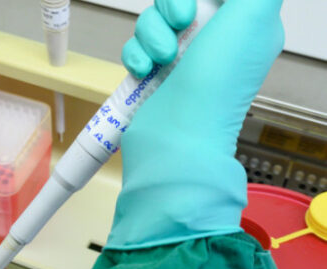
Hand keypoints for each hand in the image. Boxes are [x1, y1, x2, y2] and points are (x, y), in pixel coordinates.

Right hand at [106, 0, 284, 248]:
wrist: (178, 137)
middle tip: (179, 25)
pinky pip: (135, 48)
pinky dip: (134, 56)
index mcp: (244, 25)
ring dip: (149, 35)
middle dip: (169, 8)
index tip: (194, 5)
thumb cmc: (216, 83)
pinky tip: (144, 72)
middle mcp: (214, 40)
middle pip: (178, 2)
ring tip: (160, 59)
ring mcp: (181, 59)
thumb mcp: (254, 17)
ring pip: (153, 22)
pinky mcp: (153, 76)